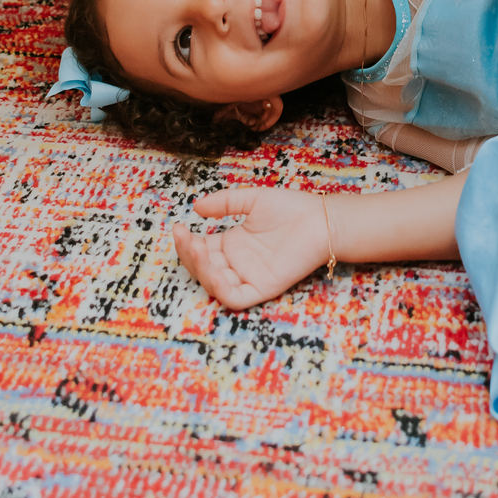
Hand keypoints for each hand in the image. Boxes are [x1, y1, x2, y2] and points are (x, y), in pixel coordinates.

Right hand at [172, 185, 329, 307]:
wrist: (319, 219)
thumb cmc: (291, 208)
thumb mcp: (252, 199)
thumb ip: (224, 203)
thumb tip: (196, 207)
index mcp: (232, 244)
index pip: (200, 249)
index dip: (186, 243)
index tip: (178, 228)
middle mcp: (236, 263)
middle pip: (202, 268)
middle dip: (189, 255)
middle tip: (185, 238)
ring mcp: (248, 277)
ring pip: (214, 285)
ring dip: (201, 270)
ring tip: (198, 249)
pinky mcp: (263, 288)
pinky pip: (236, 298)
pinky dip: (222, 290)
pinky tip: (216, 272)